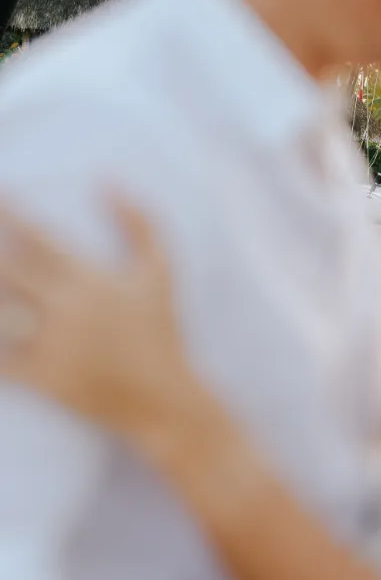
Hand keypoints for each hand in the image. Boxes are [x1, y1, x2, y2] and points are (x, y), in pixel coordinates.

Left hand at [0, 197, 195, 442]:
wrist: (165, 400)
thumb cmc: (162, 330)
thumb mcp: (161, 271)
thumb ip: (140, 221)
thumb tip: (105, 180)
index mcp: (90, 279)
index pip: (36, 236)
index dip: (10, 215)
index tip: (1, 198)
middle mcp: (67, 310)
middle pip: (5, 271)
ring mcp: (52, 346)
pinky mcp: (43, 381)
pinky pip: (0, 360)